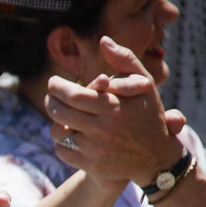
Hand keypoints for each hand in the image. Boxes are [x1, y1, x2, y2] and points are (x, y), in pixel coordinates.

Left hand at [44, 38, 186, 186]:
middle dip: (50, 101)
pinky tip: (68, 132)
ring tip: (58, 112)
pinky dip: (61, 141)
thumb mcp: (144, 85)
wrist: (155, 158)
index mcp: (113, 106)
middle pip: (60, 112)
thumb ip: (124, 60)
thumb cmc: (148, 115)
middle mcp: (102, 129)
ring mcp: (95, 149)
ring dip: (54, 120)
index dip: (57, 87)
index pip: (72, 95)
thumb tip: (104, 40)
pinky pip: (62, 150)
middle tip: (50, 95)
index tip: (53, 82)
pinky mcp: (90, 165)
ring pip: (58, 132)